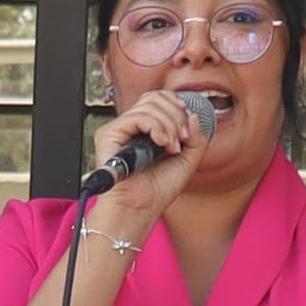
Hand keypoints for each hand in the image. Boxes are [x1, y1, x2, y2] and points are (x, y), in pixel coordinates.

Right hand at [91, 87, 208, 227]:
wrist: (140, 208)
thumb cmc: (157, 190)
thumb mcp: (188, 160)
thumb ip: (197, 137)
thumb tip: (192, 115)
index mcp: (145, 130)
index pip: (159, 99)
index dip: (177, 105)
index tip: (186, 128)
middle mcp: (131, 128)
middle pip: (156, 97)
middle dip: (177, 117)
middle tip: (181, 140)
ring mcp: (119, 130)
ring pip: (150, 105)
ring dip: (169, 125)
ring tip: (171, 147)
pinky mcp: (108, 135)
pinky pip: (137, 116)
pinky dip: (156, 127)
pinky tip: (160, 143)